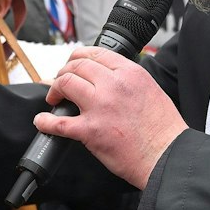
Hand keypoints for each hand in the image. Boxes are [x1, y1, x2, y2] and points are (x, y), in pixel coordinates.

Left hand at [34, 46, 187, 188]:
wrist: (167, 156)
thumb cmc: (162, 129)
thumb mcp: (150, 89)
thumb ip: (128, 80)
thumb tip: (106, 78)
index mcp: (130, 73)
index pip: (96, 53)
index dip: (78, 57)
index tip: (73, 64)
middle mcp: (114, 85)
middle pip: (77, 66)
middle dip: (63, 72)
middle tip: (60, 83)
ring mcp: (100, 106)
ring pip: (65, 84)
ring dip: (54, 89)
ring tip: (53, 98)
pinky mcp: (90, 131)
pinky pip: (58, 123)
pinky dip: (45, 122)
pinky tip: (42, 121)